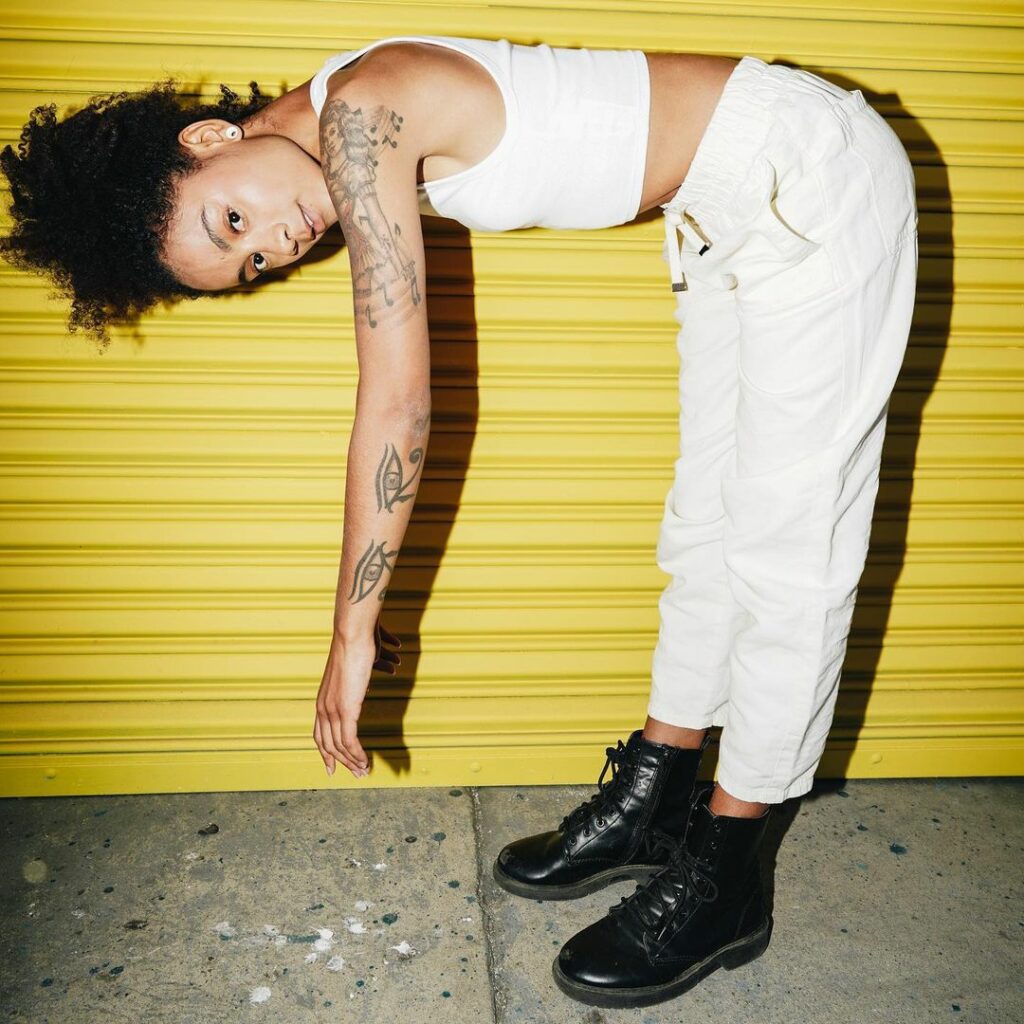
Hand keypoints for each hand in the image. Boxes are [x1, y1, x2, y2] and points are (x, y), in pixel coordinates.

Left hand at [313, 617, 400, 777]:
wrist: (353, 634)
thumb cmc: (358, 644)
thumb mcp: (357, 667)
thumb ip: (361, 679)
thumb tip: (377, 674)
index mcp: (322, 699)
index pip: (320, 735)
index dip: (326, 754)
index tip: (333, 768)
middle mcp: (323, 707)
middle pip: (328, 745)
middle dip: (342, 763)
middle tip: (357, 775)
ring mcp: (333, 709)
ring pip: (339, 746)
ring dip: (353, 762)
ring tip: (365, 771)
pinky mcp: (346, 709)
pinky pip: (350, 740)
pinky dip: (358, 755)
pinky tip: (366, 762)